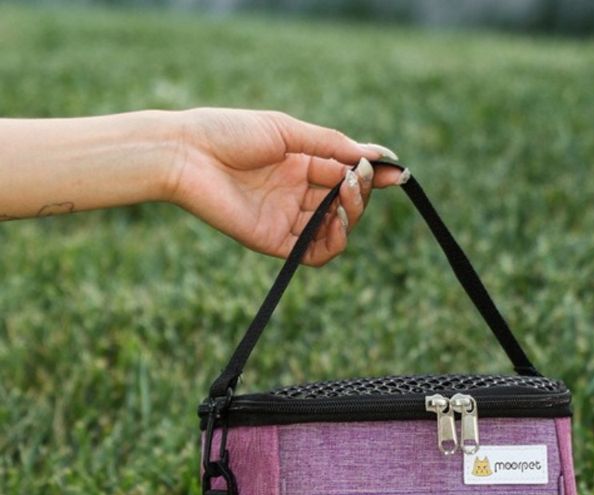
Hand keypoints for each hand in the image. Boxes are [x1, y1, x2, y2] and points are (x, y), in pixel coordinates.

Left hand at [168, 108, 404, 264]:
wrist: (186, 154)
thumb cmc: (230, 133)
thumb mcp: (287, 131)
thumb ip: (331, 145)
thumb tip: (376, 155)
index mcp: (300, 164)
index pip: (345, 174)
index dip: (371, 176)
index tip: (396, 173)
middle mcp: (297, 194)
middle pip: (345, 203)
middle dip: (360, 191)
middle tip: (358, 177)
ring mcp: (287, 219)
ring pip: (335, 229)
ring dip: (351, 215)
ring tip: (347, 195)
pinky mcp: (275, 242)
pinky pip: (315, 252)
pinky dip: (334, 241)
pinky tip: (338, 221)